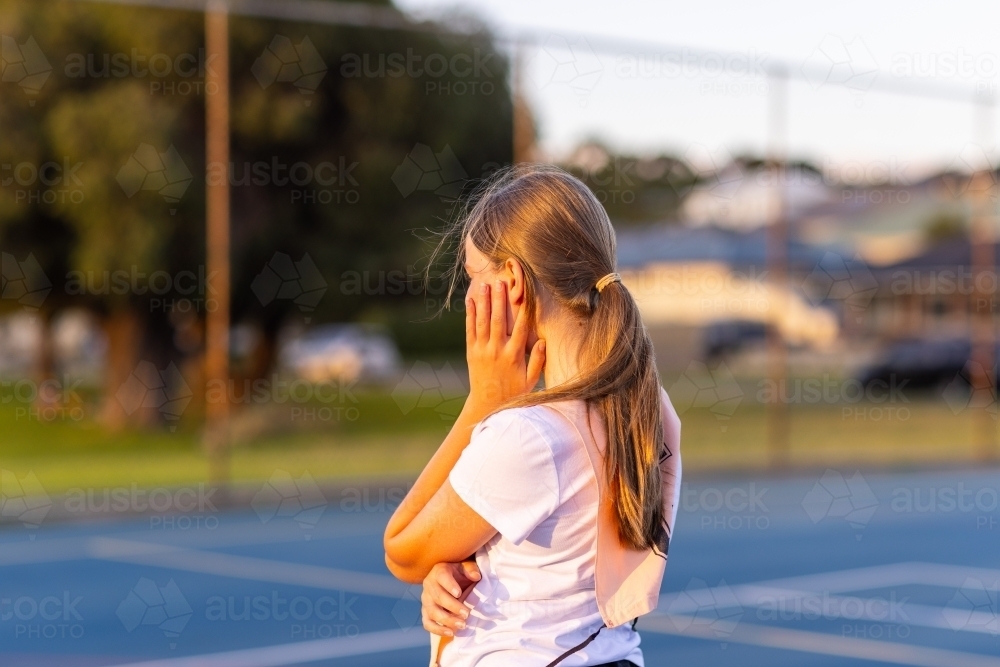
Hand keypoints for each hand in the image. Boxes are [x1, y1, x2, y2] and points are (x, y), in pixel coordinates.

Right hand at [421, 560, 481, 635]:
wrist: (451, 580)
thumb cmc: (460, 573)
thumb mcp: (466, 566)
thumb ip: (471, 569)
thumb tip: (476, 576)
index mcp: (439, 571)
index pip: (442, 577)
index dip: (449, 585)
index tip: (459, 593)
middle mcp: (429, 585)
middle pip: (438, 597)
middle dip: (452, 607)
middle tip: (467, 614)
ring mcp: (426, 600)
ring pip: (432, 612)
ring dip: (447, 620)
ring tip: (462, 625)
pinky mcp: (426, 612)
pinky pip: (427, 623)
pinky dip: (437, 630)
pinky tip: (451, 633)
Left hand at [464, 280, 544, 418]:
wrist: (487, 404)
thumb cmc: (513, 393)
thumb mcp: (530, 381)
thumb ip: (537, 361)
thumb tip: (543, 342)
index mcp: (514, 356)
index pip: (521, 328)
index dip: (523, 310)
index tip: (525, 295)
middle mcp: (497, 350)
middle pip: (499, 320)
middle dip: (499, 299)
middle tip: (500, 281)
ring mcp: (482, 350)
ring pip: (483, 322)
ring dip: (484, 302)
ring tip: (485, 284)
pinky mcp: (472, 352)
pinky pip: (470, 330)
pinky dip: (470, 315)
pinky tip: (470, 301)